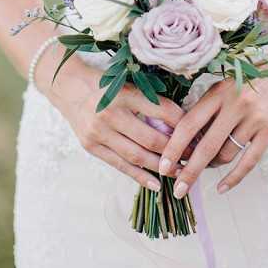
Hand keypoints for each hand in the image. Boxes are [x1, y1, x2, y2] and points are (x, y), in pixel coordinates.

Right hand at [39, 55, 185, 191]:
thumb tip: (182, 122)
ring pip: (137, 156)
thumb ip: (150, 101)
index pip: (163, 111)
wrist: (69, 87)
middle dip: (176, 150)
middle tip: (194, 156)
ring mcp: (99, 132)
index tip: (198, 133)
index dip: (184, 124)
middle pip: (152, 138)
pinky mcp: (91, 146)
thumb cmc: (104, 83)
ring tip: (180, 172)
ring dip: (161, 166)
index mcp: (125, 93)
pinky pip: (120, 165)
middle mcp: (111, 113)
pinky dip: (139, 176)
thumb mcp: (128, 84)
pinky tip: (156, 184)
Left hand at [158, 70, 267, 197]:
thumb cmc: (252, 75)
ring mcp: (254, 120)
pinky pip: (249, 161)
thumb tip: (185, 137)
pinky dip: (234, 178)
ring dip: (211, 167)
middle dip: (188, 172)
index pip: (189, 124)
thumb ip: (207, 106)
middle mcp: (235, 106)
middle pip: (205, 147)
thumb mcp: (225, 83)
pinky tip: (222, 187)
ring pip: (226, 155)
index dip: (173, 147)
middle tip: (178, 189)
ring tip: (204, 170)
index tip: (162, 165)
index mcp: (218, 92)